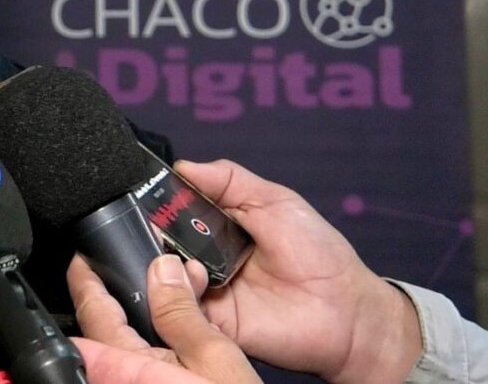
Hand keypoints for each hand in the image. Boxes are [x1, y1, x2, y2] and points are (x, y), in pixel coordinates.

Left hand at [69, 253, 259, 383]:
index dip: (86, 280)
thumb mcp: (215, 358)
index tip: (85, 257)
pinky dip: (147, 343)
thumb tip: (162, 269)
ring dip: (137, 315)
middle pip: (102, 327)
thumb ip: (181, 312)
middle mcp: (116, 379)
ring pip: (119, 345)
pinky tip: (172, 330)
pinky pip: (134, 364)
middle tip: (131, 265)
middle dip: (117, 292)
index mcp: (124, 367)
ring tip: (166, 289)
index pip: (89, 312)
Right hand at [176, 159, 421, 382]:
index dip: (157, 199)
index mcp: (218, 225)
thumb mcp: (274, 201)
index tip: (142, 190)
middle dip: (152, 228)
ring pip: (162, 272)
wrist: (346, 312)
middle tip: (152, 223)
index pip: (174, 209)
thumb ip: (229, 180)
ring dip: (162, 260)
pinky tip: (187, 278)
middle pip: (161, 239)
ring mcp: (204, 289)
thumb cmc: (319, 254)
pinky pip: (175, 307)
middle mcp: (205, 256)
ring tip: (176, 252)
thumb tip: (181, 166)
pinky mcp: (208, 320)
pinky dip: (173, 293)